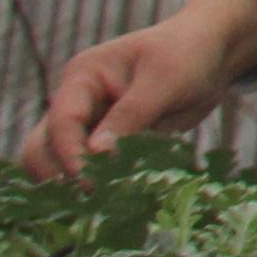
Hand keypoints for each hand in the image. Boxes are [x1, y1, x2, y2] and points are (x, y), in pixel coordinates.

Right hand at [21, 0, 256, 180]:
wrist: (213, 52)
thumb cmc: (187, 54)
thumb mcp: (163, 81)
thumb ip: (130, 116)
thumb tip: (96, 156)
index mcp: (82, 78)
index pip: (61, 123)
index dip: (70, 155)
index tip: (88, 184)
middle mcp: (77, 103)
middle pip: (43, 148)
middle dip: (61, 176)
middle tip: (93, 201)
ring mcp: (89, 126)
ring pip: (60, 166)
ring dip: (77, 186)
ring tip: (106, 204)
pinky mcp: (108, 145)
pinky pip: (92, 172)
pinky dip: (101, 186)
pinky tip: (120, 200)